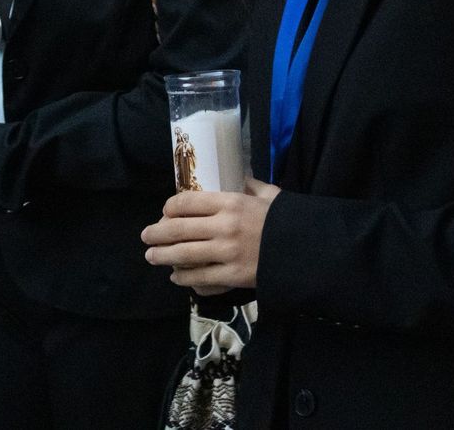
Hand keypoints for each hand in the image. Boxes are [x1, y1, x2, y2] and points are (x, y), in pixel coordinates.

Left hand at [141, 178, 279, 291]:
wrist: (308, 252)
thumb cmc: (287, 220)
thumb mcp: (269, 195)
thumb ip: (249, 185)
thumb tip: (236, 175)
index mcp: (231, 202)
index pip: (186, 202)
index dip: (170, 207)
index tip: (164, 212)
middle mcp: (223, 226)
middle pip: (178, 228)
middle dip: (156, 233)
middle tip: (146, 236)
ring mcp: (226, 253)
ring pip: (183, 254)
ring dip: (162, 255)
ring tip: (151, 256)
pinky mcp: (232, 276)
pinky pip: (200, 277)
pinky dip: (184, 278)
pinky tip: (176, 277)